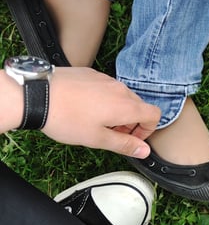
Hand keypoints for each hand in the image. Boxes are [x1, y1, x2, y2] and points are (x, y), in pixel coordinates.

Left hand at [44, 67, 159, 156]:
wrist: (38, 95)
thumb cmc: (66, 118)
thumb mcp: (96, 139)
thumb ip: (124, 145)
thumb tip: (145, 151)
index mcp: (126, 107)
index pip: (154, 115)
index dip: (147, 130)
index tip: (131, 139)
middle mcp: (120, 89)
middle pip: (138, 106)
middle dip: (130, 123)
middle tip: (110, 134)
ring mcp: (105, 79)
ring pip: (121, 96)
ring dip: (116, 111)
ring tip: (93, 122)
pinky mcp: (91, 73)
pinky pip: (105, 87)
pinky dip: (102, 99)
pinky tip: (82, 107)